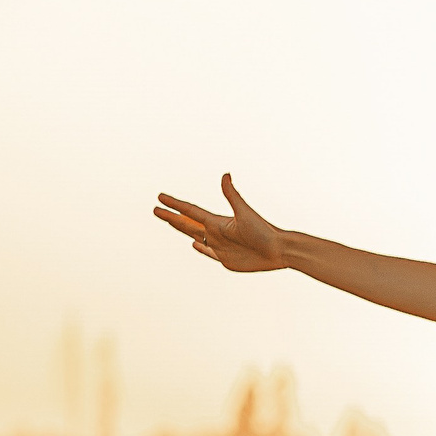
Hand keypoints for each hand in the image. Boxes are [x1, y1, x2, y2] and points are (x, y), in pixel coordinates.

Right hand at [154, 174, 286, 271]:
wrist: (279, 250)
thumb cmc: (264, 231)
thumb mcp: (244, 212)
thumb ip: (232, 195)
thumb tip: (225, 174)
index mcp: (218, 222)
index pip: (190, 212)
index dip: (175, 205)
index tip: (160, 197)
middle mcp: (216, 233)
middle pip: (187, 224)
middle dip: (171, 217)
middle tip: (156, 209)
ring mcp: (220, 247)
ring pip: (195, 237)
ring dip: (182, 230)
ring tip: (171, 222)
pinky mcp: (225, 260)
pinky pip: (208, 253)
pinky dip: (199, 249)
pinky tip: (193, 244)